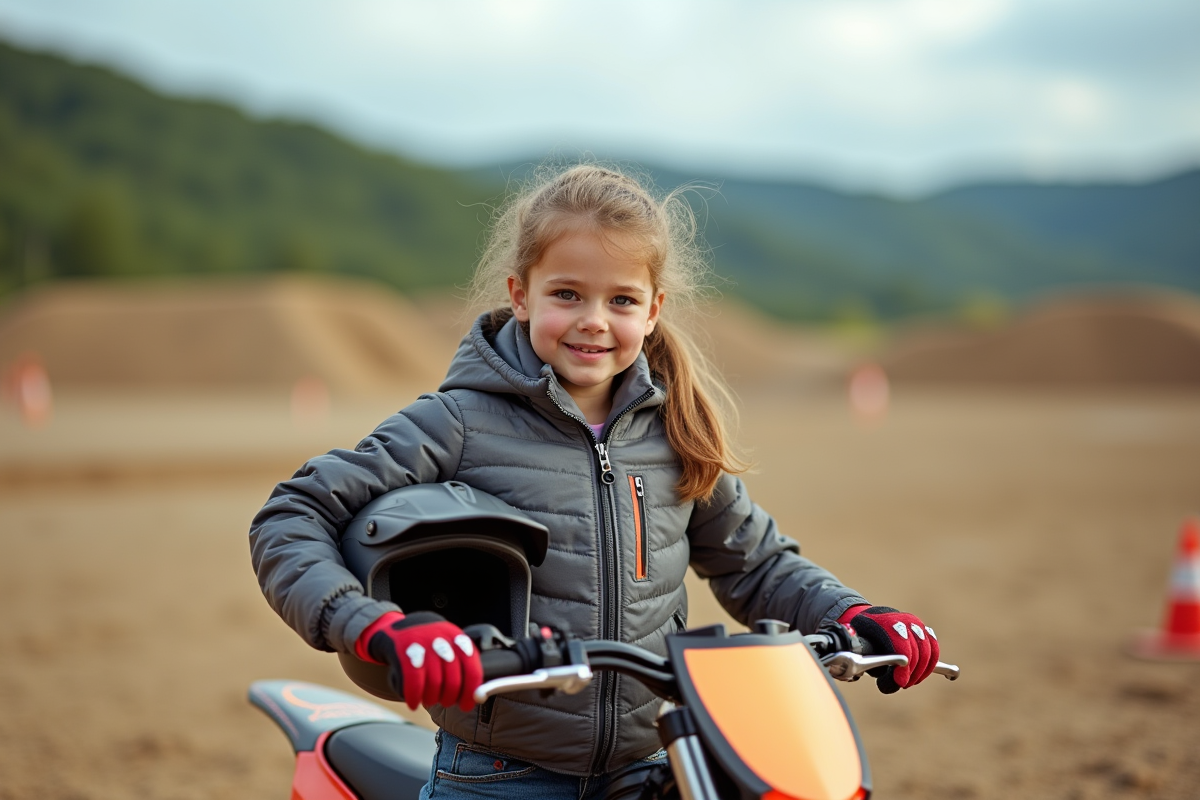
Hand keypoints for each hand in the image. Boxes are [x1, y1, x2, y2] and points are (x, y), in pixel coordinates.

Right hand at [355, 611, 482, 710]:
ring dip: (431, 699)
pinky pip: (414, 682)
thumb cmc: (428, 645)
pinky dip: (414, 697)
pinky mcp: (404, 652)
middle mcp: (442, 639)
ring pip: (434, 684)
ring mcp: (423, 644)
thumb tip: (476, 696)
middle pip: (452, 681)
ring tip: (429, 701)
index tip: (466, 705)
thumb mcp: (448, 645)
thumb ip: (463, 666)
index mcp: (457, 638)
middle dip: (449, 698)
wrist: (396, 629)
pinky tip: (413, 703)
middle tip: (444, 702)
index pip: (471, 668)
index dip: (470, 692)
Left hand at [839, 605, 938, 693]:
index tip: (901, 682)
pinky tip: (920, 674)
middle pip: (916, 650)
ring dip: (921, 670)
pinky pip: (934, 649)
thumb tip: (891, 684)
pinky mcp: (925, 630)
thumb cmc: (866, 637)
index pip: (901, 645)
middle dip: (912, 672)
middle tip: (902, 683)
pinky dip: (930, 664)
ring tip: (910, 681)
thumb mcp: (863, 650)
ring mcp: (916, 624)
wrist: (872, 620)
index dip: (903, 667)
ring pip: (927, 650)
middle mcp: (903, 620)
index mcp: (885, 622)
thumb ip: (875, 665)